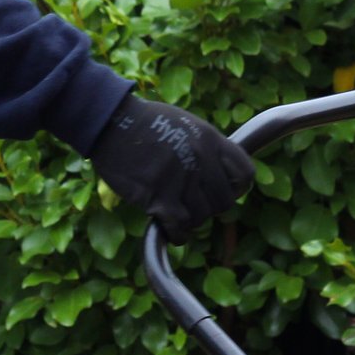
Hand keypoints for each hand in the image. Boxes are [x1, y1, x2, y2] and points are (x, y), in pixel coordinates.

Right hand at [89, 94, 252, 238]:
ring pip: (201, 217)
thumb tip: (215, 173)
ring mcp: (180, 178)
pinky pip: (180, 227)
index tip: (223, 190)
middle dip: (210, 206)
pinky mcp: (159, 196)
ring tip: (175, 212)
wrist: (110, 121)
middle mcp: (200, 158)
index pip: (245, 174)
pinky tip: (169, 228)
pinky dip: (177, 234)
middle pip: (223, 202)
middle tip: (191, 202)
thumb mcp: (185, 124)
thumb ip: (203, 147)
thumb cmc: (143, 122)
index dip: (237, 187)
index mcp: (209, 138)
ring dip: (189, 219)